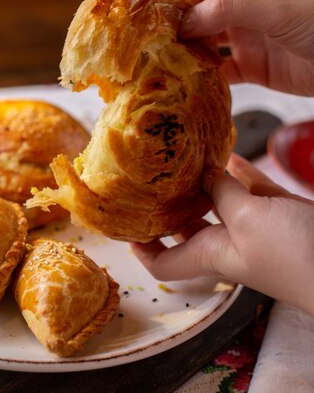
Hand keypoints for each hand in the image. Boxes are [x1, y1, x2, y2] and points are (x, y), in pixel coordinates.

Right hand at [129, 0, 313, 95]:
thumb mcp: (280, 7)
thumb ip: (230, 9)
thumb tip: (185, 18)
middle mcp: (241, 2)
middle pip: (191, 3)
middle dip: (161, 14)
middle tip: (129, 29)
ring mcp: (244, 33)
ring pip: (198, 37)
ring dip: (174, 46)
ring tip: (145, 56)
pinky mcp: (251, 64)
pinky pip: (215, 68)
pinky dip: (197, 74)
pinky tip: (179, 79)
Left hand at [131, 154, 313, 315]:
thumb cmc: (294, 253)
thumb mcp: (247, 219)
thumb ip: (221, 194)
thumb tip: (203, 174)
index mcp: (210, 254)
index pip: (162, 263)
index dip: (139, 249)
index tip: (121, 224)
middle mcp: (227, 244)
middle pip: (185, 227)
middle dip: (168, 204)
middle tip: (149, 176)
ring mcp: (255, 229)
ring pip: (219, 204)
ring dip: (204, 183)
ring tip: (183, 155)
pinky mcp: (281, 214)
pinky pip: (252, 191)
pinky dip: (240, 173)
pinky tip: (228, 151)